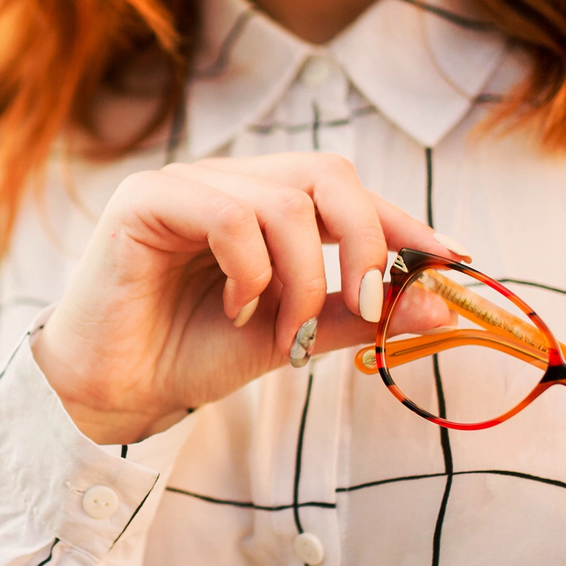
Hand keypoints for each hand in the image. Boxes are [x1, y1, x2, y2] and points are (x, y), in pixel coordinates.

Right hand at [32, 153, 457, 443]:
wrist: (112, 393)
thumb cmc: (190, 355)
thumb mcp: (292, 335)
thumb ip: (356, 313)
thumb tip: (440, 303)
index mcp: (260, 202)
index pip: (345, 188)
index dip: (401, 221)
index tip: (452, 263)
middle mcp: (225, 180)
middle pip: (326, 173)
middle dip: (366, 241)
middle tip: (371, 306)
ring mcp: (184, 183)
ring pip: (284, 200)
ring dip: (303, 279)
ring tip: (284, 333)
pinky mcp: (145, 200)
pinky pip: (230, 216)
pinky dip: (252, 272)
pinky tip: (236, 309)